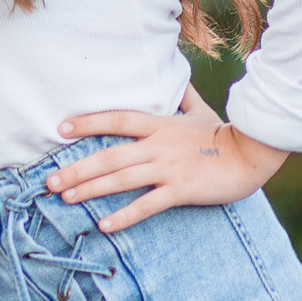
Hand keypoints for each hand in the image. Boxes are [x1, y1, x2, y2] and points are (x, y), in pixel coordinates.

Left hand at [46, 85, 287, 233]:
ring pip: (121, 180)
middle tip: (50, 180)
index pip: (116, 119)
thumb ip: (181, 95)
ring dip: (90, 190)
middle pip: (109, 155)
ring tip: (65, 198)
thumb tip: (175, 75)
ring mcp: (168, 169)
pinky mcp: (180, 190)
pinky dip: (124, 216)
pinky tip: (104, 225)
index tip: (61, 129)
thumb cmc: (222, 133)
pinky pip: (146, 205)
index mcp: (159, 125)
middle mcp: (158, 146)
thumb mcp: (199, 110)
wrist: (251, 155)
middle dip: (77, 168)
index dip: (88, 122)